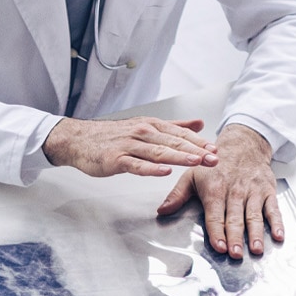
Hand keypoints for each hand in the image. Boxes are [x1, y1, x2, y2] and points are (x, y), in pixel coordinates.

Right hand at [44, 115, 216, 177]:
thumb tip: (199, 124)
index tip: (216, 150)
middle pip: (173, 142)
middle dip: (196, 150)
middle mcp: (142, 133)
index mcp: (151, 126)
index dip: (199, 142)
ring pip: (158, 152)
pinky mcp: (116, 159)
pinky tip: (164, 171)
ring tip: (196, 162)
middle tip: (214, 158)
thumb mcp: (146, 126)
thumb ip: (174, 126)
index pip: (180, 134)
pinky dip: (151, 168)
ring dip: (179, 156)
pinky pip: (136, 164)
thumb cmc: (112, 136)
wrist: (78, 139)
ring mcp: (129, 146)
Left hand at [157, 122, 282, 259]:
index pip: (215, 215)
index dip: (217, 232)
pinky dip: (278, 222)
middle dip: (236, 237)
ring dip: (256, 233)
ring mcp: (253, 192)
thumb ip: (177, 195)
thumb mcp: (192, 174)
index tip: (219, 246)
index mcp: (215, 190)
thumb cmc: (217, 164)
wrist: (243, 144)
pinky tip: (278, 235)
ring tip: (257, 249)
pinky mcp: (268, 191)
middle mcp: (235, 192)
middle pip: (235, 218)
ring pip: (254, 215)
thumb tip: (162, 210)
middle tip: (236, 254)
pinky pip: (274, 208)